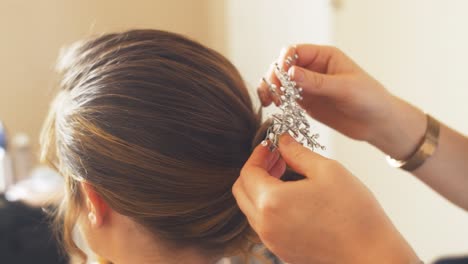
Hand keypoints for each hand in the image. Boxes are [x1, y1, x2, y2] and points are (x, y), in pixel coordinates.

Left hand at [233, 134, 419, 263]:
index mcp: (271, 202)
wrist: (372, 255)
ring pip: (251, 209)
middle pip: (242, 191)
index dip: (257, 155)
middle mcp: (265, 225)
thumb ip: (297, 153)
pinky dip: (270, 207)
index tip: (270, 147)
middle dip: (255, 171)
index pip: (248, 172)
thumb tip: (283, 142)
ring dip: (261, 189)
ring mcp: (272, 242)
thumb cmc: (355, 215)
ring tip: (286, 176)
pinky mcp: (282, 251)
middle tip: (276, 159)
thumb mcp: (327, 170)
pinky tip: (293, 197)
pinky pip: (265, 224)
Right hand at [258, 45, 425, 158]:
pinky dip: (275, 100)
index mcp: (324, 56)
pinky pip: (284, 97)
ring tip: (269, 101)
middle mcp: (313, 68)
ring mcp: (307, 85)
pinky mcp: (305, 101)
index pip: (295, 51)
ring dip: (271, 88)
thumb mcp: (344, 88)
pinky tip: (273, 106)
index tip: (282, 77)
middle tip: (275, 94)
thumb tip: (290, 72)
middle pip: (283, 66)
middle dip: (274, 77)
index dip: (284, 62)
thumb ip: (317, 82)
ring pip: (280, 81)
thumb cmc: (369, 99)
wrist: (377, 123)